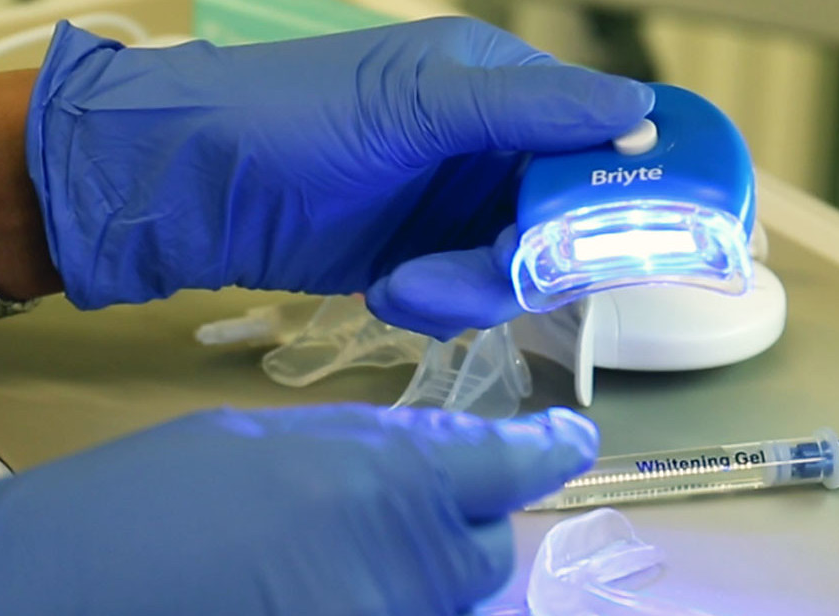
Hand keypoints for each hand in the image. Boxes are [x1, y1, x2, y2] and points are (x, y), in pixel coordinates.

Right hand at [0, 404, 597, 615]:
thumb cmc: (130, 516)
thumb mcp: (253, 446)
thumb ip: (364, 455)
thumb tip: (433, 469)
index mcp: (378, 472)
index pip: (503, 460)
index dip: (544, 449)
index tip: (571, 443)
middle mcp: (407, 566)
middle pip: (490, 554)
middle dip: (451, 542)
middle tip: (381, 545)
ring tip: (330, 614)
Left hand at [27, 18, 652, 338]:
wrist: (197, 190)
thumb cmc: (297, 121)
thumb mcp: (416, 104)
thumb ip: (529, 109)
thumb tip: (641, 112)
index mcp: (499, 87)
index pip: (595, 138)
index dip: (616, 189)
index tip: (618, 240)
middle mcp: (488, 148)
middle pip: (561, 223)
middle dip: (517, 260)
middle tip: (469, 272)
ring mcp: (455, 210)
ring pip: (514, 273)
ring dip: (463, 292)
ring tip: (399, 286)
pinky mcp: (425, 260)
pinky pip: (467, 298)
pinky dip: (434, 305)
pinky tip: (384, 290)